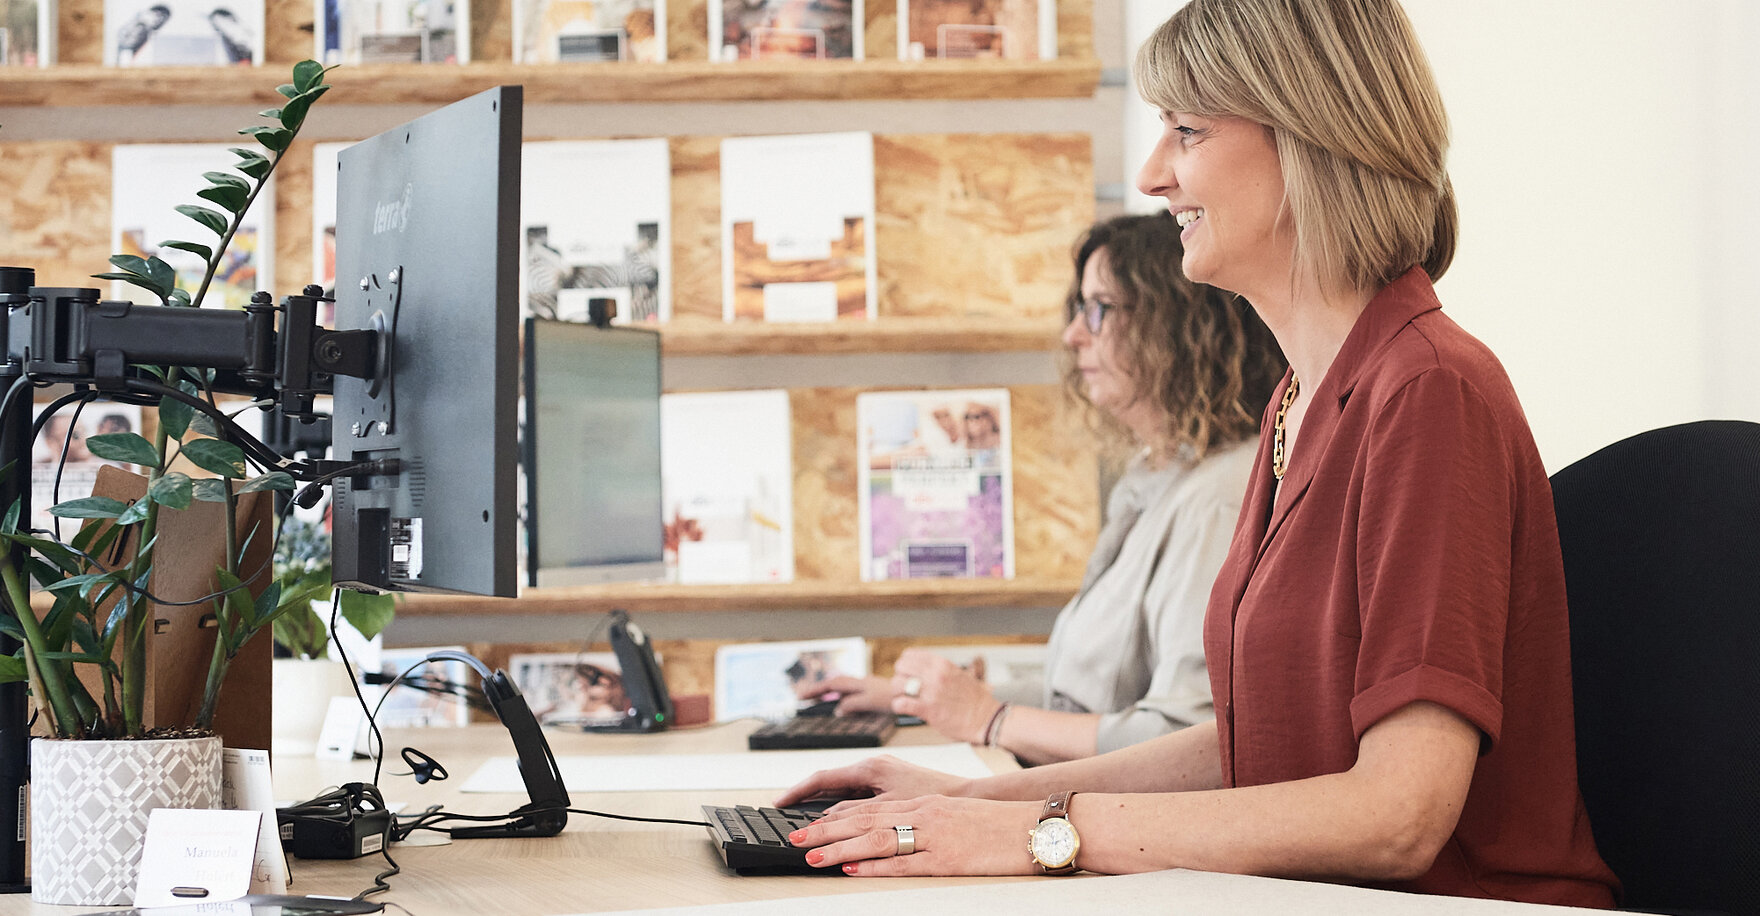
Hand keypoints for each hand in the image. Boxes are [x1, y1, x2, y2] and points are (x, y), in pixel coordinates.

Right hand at [773, 753, 972, 809]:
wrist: (965, 793)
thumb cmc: (933, 796)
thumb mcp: (889, 807)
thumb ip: (856, 811)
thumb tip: (827, 818)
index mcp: (870, 768)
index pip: (823, 778)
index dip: (798, 791)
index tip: (779, 802)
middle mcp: (873, 765)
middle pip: (829, 781)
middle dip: (805, 796)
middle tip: (783, 810)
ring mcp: (881, 771)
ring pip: (842, 786)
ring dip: (822, 799)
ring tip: (801, 815)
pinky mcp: (889, 779)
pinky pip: (855, 790)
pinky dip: (840, 801)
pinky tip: (833, 814)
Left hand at [786, 795, 1040, 875]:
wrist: (1035, 826)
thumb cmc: (996, 823)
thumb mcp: (952, 813)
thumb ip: (920, 819)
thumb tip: (887, 832)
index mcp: (923, 803)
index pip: (868, 807)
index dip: (834, 816)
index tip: (807, 824)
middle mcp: (923, 814)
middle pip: (863, 820)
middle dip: (824, 830)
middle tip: (794, 839)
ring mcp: (934, 835)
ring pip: (875, 840)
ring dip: (840, 849)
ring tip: (812, 856)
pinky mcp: (947, 858)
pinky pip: (904, 863)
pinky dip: (875, 867)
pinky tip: (853, 870)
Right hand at [795, 675, 892, 713]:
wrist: (916, 692)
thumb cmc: (896, 697)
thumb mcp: (871, 701)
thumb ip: (854, 703)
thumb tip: (837, 709)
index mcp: (859, 684)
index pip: (832, 685)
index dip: (816, 690)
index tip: (801, 696)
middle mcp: (862, 683)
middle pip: (835, 684)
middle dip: (817, 689)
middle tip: (800, 696)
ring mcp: (867, 687)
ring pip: (843, 687)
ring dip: (827, 691)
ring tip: (813, 698)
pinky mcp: (873, 692)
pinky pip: (852, 692)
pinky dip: (840, 696)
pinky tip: (839, 704)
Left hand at [890, 648, 999, 743]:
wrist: (986, 719)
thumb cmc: (974, 699)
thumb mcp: (958, 674)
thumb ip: (939, 669)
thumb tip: (921, 668)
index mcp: (942, 664)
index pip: (909, 655)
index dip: (905, 665)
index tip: (908, 675)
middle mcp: (935, 674)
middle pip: (900, 667)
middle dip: (900, 678)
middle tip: (906, 689)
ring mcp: (931, 692)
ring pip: (897, 684)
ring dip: (898, 693)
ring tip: (905, 699)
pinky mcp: (928, 710)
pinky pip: (901, 703)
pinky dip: (899, 706)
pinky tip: (905, 708)